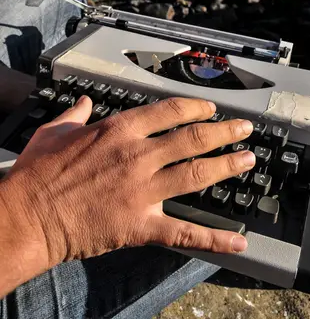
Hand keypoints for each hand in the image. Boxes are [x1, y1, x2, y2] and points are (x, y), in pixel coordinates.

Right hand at [4, 96, 254, 272]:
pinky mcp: (140, 225)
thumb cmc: (38, 173)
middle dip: (223, 132)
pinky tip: (238, 240)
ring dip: (226, 166)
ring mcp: (142, 191)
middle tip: (244, 129)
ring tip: (247, 160)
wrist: (27, 217)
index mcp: (119, 130)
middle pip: (191, 138)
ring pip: (196, 174)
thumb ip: (77, 114)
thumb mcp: (55, 131)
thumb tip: (86, 102)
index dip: (195, 107)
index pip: (169, 111)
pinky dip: (214, 237)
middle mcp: (138, 156)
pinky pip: (184, 232)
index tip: (209, 109)